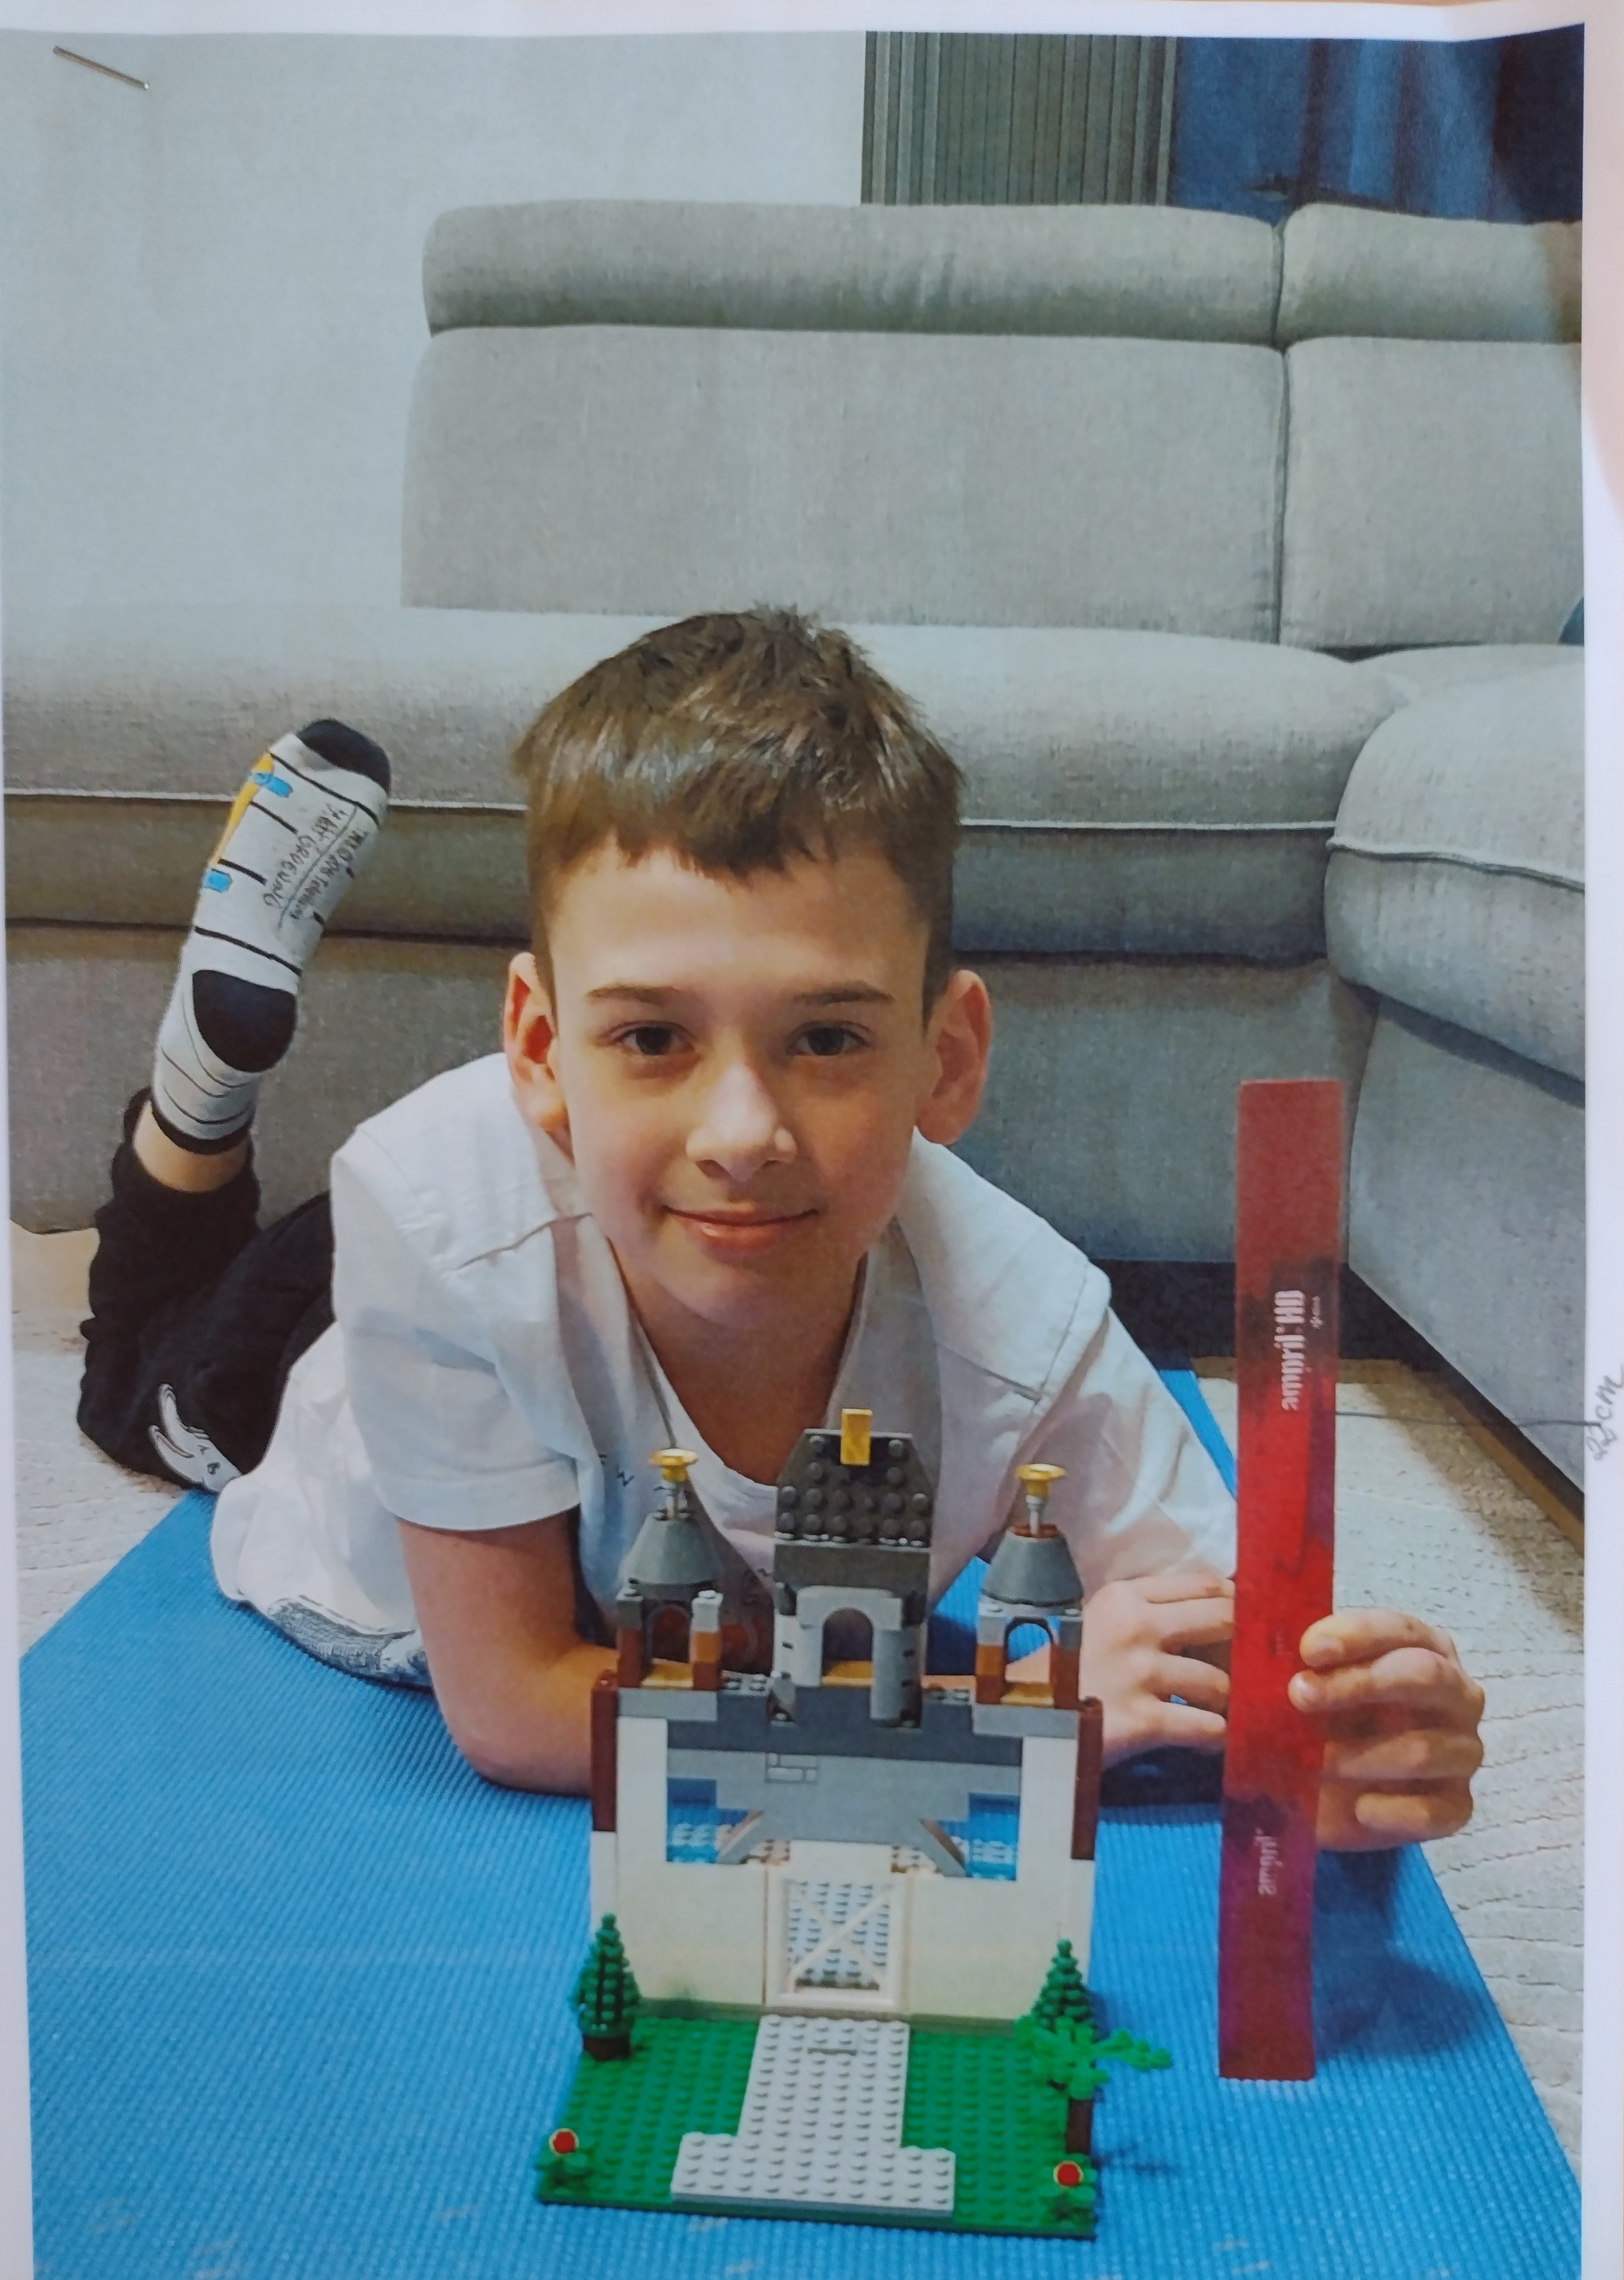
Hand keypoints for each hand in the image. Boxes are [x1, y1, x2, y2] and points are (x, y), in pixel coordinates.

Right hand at [1059, 1569, 1234, 1765]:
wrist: (1016, 1718)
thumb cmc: (1060, 1671)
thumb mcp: (1097, 1622)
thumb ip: (1144, 1613)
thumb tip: (1211, 1618)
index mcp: (1125, 1596)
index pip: (1204, 1583)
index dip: (1235, 1602)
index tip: (1245, 1623)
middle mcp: (1136, 1627)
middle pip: (1224, 1620)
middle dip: (1242, 1645)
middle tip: (1244, 1666)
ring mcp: (1140, 1673)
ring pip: (1221, 1682)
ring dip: (1228, 1702)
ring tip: (1219, 1712)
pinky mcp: (1144, 1721)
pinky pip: (1208, 1728)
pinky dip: (1217, 1737)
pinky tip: (1209, 1741)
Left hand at [1291, 1610, 1483, 1850]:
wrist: (1331, 1788)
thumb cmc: (1321, 1714)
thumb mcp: (1299, 1678)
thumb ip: (1284, 1654)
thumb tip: (1249, 1630)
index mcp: (1423, 1647)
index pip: (1398, 1629)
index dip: (1354, 1635)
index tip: (1307, 1650)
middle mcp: (1455, 1693)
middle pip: (1423, 1676)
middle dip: (1358, 1683)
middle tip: (1299, 1696)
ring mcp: (1462, 1751)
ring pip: (1424, 1749)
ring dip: (1361, 1756)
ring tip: (1314, 1765)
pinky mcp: (1457, 1805)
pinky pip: (1435, 1811)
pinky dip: (1393, 1811)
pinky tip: (1359, 1808)